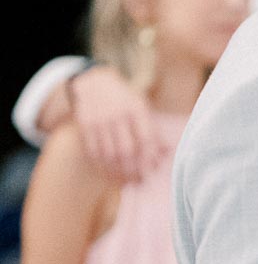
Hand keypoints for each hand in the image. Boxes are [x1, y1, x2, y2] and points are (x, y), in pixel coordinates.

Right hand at [69, 66, 164, 181]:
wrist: (93, 82)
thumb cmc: (124, 99)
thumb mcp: (141, 107)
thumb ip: (153, 129)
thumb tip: (167, 153)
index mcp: (136, 108)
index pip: (146, 138)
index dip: (150, 158)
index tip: (152, 171)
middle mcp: (117, 114)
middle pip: (127, 150)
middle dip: (134, 170)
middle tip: (139, 180)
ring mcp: (99, 120)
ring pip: (109, 155)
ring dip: (118, 172)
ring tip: (126, 181)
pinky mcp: (85, 125)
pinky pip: (93, 152)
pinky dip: (102, 166)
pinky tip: (109, 174)